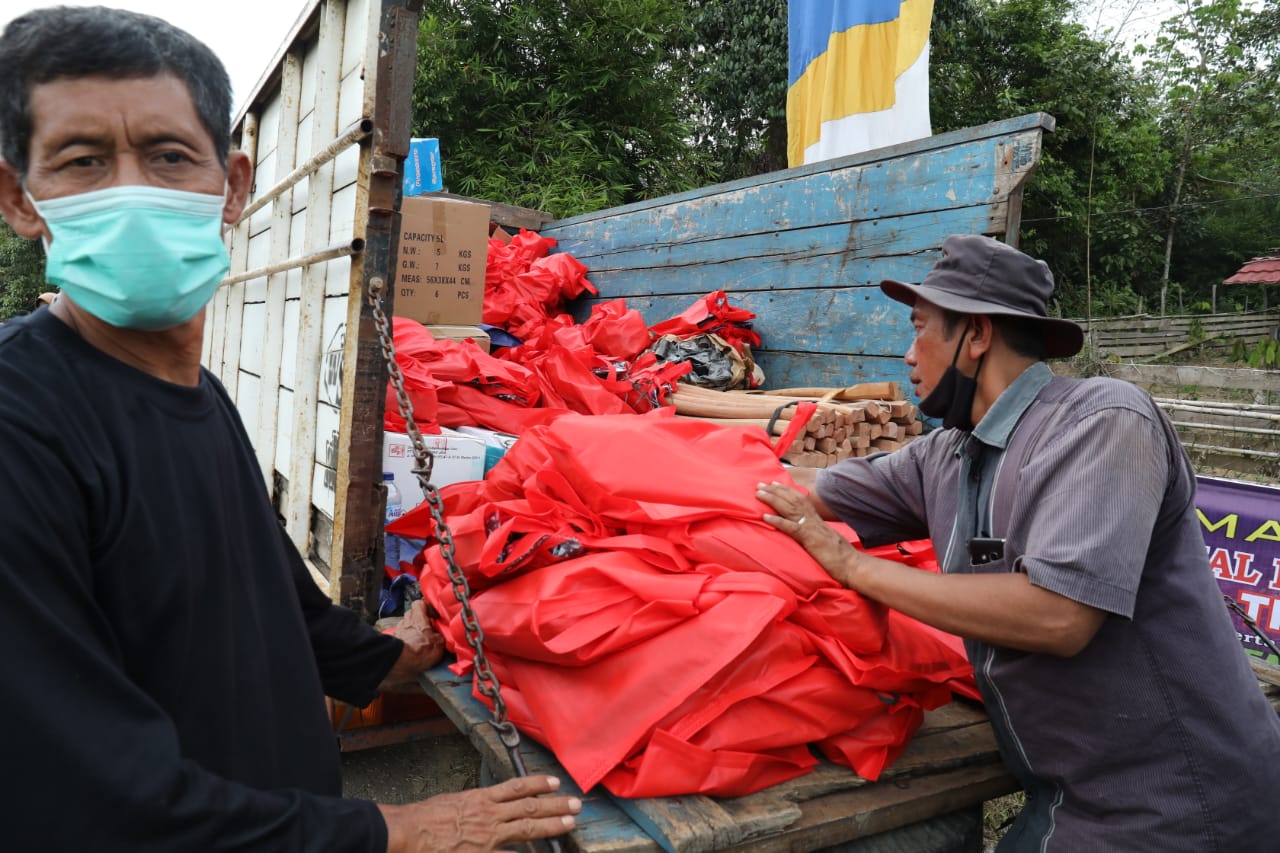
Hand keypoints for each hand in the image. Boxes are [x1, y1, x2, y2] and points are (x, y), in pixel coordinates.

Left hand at [379, 599, 445, 691]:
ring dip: (411, 630)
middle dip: (418, 619)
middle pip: (411, 614)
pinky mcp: (393, 642)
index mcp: (418, 618)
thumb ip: (441, 636)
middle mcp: (407, 622)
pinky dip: (405, 640)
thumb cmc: (418, 651)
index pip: (419, 603)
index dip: (426, 607)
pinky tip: (411, 647)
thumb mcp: (439, 644)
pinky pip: (401, 637)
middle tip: (427, 627)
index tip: (432, 613)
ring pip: (405, 625)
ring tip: (419, 639)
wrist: (400, 662)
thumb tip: (442, 636)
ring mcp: (398, 632)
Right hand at [380, 775, 579, 852]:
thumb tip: (489, 804)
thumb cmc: (426, 816)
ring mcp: (488, 835)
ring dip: (552, 824)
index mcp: (482, 798)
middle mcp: (490, 814)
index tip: (555, 782)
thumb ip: (475, 804)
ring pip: (527, 827)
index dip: (538, 784)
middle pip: (530, 807)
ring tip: (570, 822)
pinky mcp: (482, 852)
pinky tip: (541, 852)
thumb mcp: (454, 801)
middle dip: (555, 805)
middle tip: (576, 803)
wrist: (410, 831)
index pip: (517, 788)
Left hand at [756, 481, 861, 587]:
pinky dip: (777, 520)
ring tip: (759, 494)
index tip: (773, 484)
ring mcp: (812, 528)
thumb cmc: (840, 557)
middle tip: (760, 484)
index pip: (800, 499)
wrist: (853, 565)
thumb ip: (815, 534)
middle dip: (775, 490)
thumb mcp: (825, 540)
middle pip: (793, 499)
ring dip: (773, 499)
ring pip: (790, 508)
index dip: (786, 490)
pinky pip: (791, 527)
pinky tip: (765, 517)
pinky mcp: (810, 539)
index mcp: (817, 520)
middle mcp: (814, 520)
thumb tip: (805, 533)